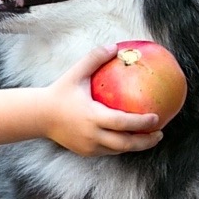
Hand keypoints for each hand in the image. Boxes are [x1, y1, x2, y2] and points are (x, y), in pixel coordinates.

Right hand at [43, 44, 165, 155]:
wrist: (39, 116)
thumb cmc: (59, 93)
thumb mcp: (75, 73)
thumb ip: (94, 59)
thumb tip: (115, 46)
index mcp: (92, 117)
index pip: (122, 123)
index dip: (141, 123)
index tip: (157, 118)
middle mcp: (92, 135)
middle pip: (125, 144)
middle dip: (145, 141)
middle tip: (159, 133)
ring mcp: (89, 146)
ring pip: (118, 150)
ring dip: (135, 145)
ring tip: (149, 137)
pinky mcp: (86, 152)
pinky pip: (109, 151)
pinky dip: (121, 146)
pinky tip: (129, 137)